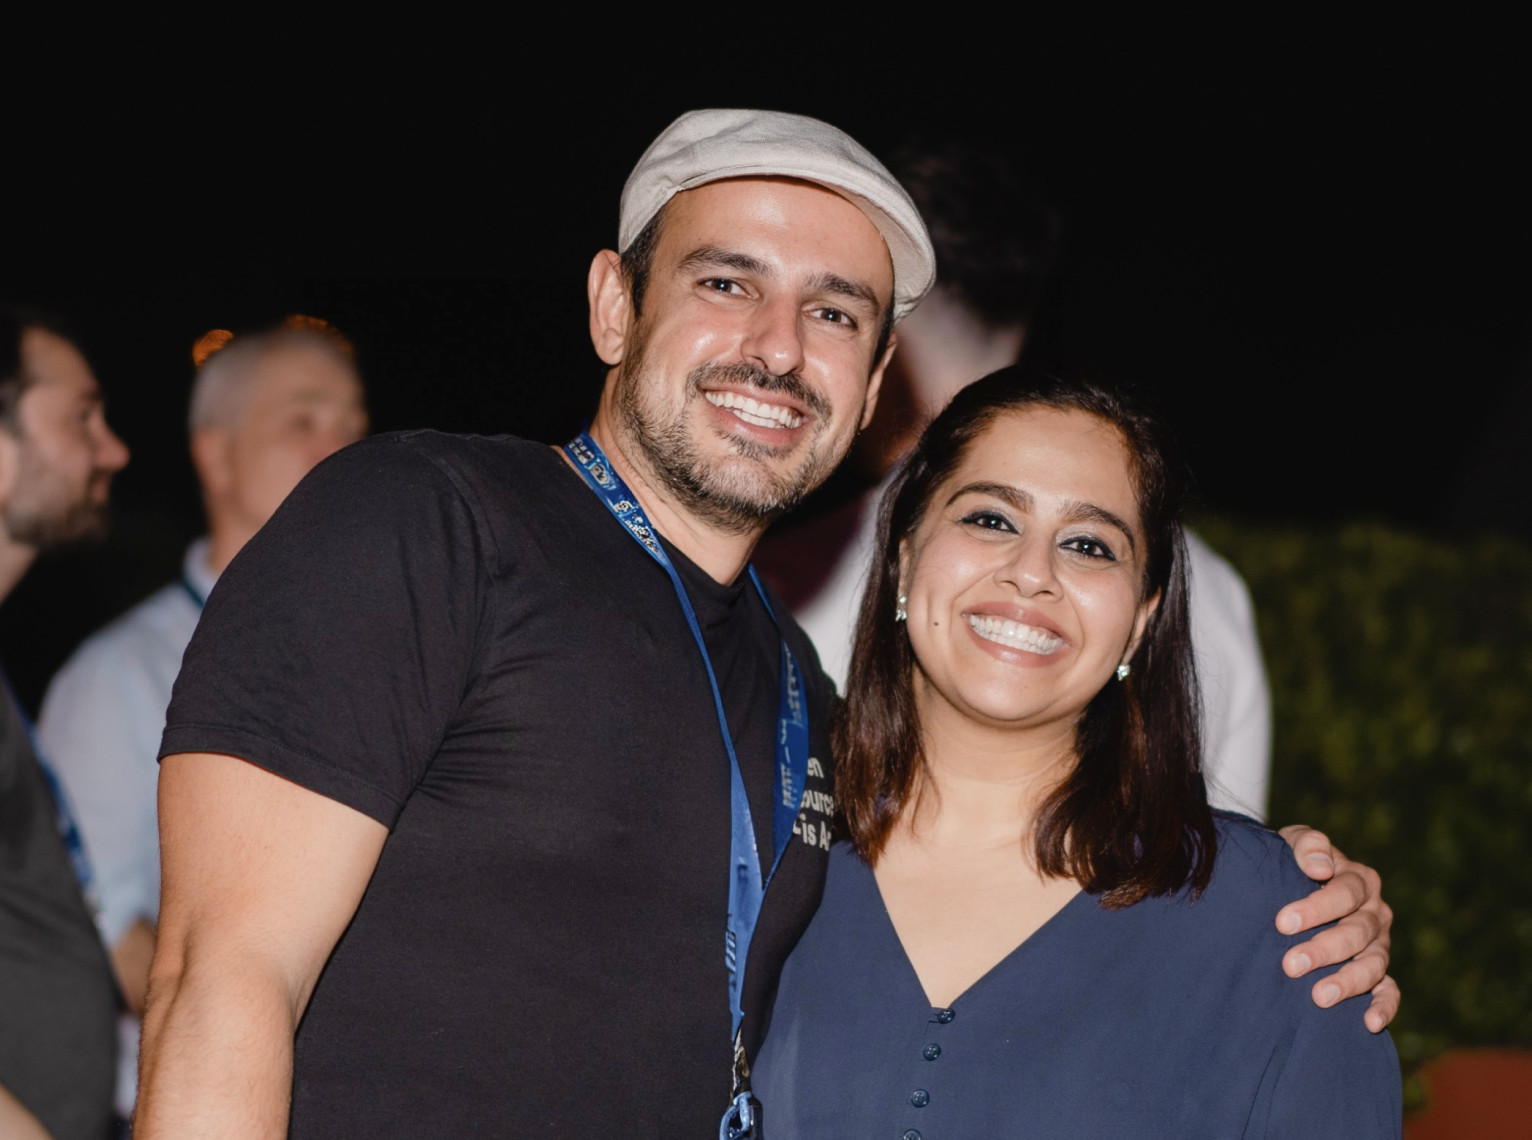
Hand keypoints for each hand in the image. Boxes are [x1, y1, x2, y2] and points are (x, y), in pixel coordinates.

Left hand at [1275, 824, 1397, 1032]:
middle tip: (1290, 965)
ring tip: (1318, 997)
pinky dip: (1385, 1008)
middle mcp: (1376, 913)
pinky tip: (1370, 1023)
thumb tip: (1319, 867)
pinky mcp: (1378, 973)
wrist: (1290, 885)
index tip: (1282, 923)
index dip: (1316, 908)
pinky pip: (1390, 992)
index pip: (1345, 893)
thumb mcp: (1293, 843)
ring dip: (1347, 982)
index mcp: (1360, 879)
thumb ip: (1308, 845)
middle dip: (1323, 950)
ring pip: (1372, 965)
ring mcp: (1379, 945)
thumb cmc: (1291, 863)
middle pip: (1356, 933)